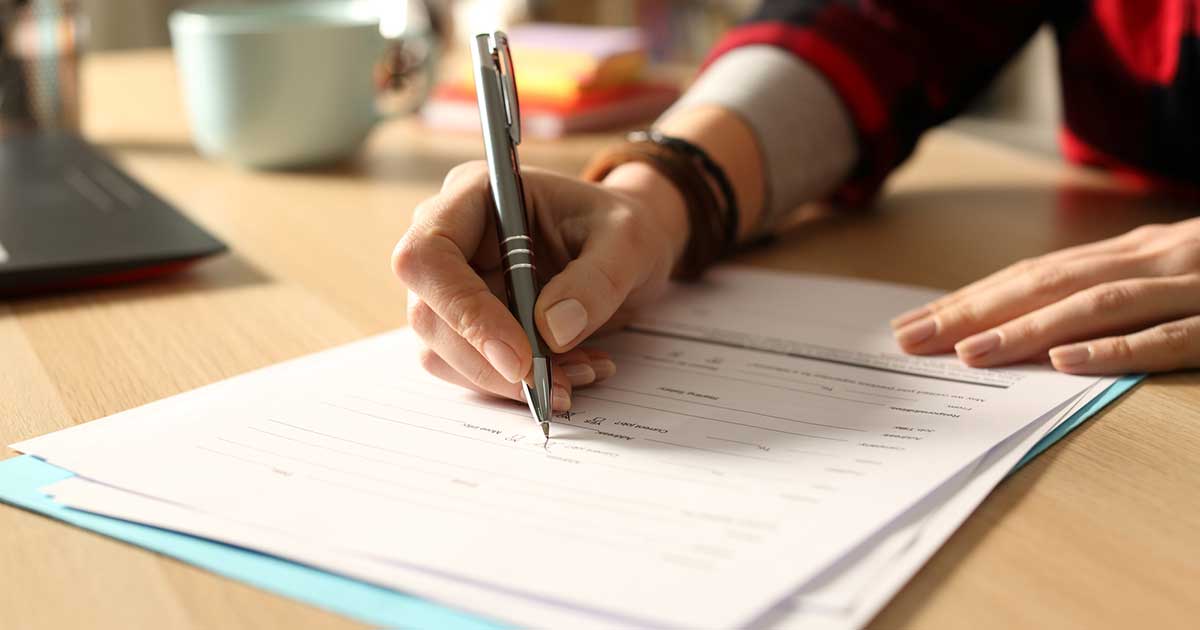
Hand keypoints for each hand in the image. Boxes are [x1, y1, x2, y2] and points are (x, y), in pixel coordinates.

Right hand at [393, 161, 687, 408]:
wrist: (626, 251)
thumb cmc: (622, 230)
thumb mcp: (629, 242)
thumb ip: (596, 280)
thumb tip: (552, 331)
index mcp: (475, 195)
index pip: (428, 254)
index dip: (463, 310)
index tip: (518, 357)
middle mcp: (450, 239)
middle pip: (427, 314)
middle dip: (491, 363)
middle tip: (558, 386)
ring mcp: (450, 285)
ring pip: (441, 353)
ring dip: (507, 382)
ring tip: (580, 373)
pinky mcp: (464, 324)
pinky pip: (470, 369)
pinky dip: (516, 385)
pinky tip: (570, 371)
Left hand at [891, 218, 1199, 373]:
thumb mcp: (1169, 269)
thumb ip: (1111, 287)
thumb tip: (1036, 323)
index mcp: (1133, 251)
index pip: (1032, 275)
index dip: (969, 298)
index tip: (912, 325)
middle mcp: (1153, 260)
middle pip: (1045, 285)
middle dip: (972, 312)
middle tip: (909, 341)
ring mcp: (1193, 287)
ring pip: (1094, 307)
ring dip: (1026, 329)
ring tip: (969, 353)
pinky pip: (1168, 337)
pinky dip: (1116, 349)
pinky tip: (1067, 361)